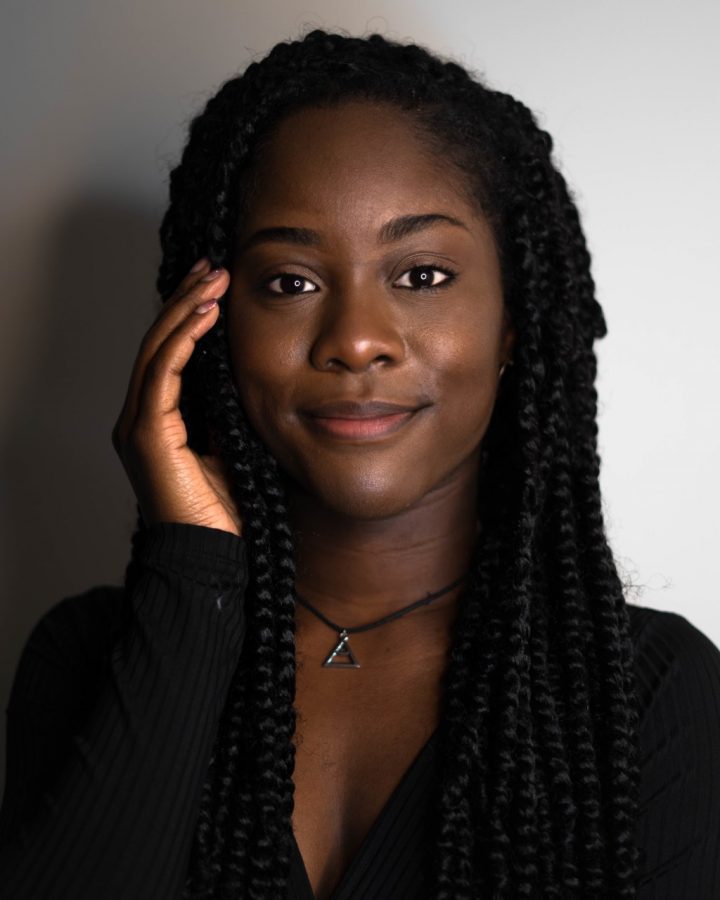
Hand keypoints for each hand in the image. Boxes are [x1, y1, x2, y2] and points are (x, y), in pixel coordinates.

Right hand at [113, 259, 241, 536]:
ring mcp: (138, 425)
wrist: (212, 556)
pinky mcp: (148, 436)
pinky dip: (183, 340)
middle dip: (185, 301)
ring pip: (156, 351)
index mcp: (157, 421)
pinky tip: (206, 314)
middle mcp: (140, 417)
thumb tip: (245, 378)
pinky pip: (162, 375)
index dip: (187, 316)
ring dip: (185, 310)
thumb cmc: (223, 512)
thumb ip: (226, 413)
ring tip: (214, 279)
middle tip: (213, 267)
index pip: (167, 354)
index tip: (214, 286)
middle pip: (157, 343)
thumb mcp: (229, 447)